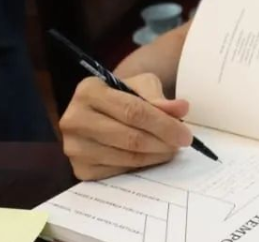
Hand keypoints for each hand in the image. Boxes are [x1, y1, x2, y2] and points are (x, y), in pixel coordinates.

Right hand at [59, 73, 192, 180]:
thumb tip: (181, 109)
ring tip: (170, 148)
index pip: (132, 111)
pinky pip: (118, 172)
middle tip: (182, 143)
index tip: (185, 134)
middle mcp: (74, 119)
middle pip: (129, 138)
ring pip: (126, 157)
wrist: (101, 112)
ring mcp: (73, 147)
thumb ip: (160, 97)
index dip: (163, 124)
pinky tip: (151, 157)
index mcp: (88, 91)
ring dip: (155, 155)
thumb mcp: (141, 86)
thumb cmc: (123, 95)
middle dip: (163, 142)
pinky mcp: (79, 169)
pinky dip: (140, 166)